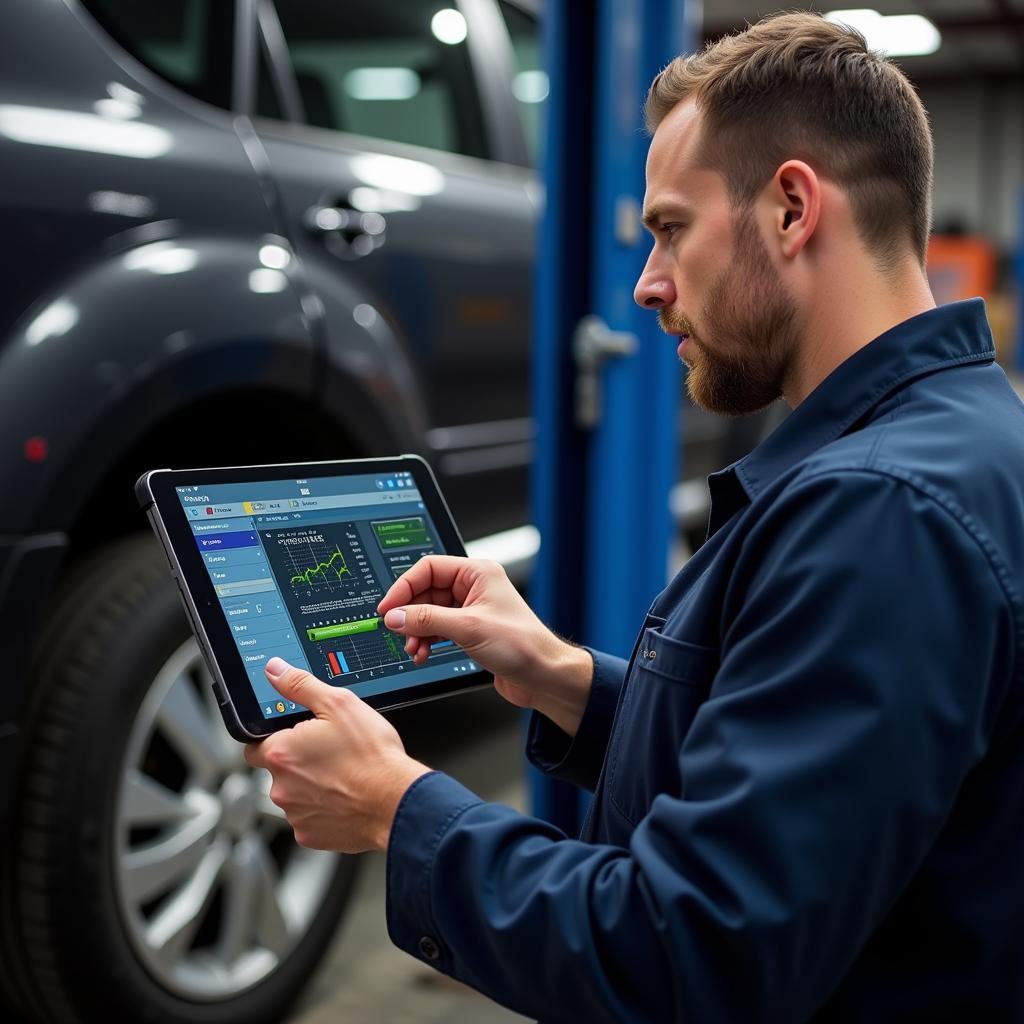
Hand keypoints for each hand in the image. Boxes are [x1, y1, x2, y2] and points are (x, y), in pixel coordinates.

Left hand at [244, 658, 429, 852]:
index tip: (298, 737)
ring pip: (295, 795)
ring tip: (343, 774)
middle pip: (278, 771)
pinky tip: (345, 796)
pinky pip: (310, 818)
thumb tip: (275, 671)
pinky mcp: (310, 835)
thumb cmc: (372, 756)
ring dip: (312, 786)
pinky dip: (324, 809)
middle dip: (299, 762)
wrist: (396, 801)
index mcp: (281, 752)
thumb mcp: (339, 704)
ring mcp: (295, 814)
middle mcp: (281, 787)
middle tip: (330, 753)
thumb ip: (300, 685)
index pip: (254, 745)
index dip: (276, 738)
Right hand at [376, 556, 593, 735]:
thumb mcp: (468, 628)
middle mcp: (474, 587)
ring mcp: (472, 609)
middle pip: (426, 592)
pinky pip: (438, 629)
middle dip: (410, 614)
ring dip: (417, 631)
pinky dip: (427, 640)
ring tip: (414, 648)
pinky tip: (423, 653)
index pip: (429, 568)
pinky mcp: (470, 630)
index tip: (388, 607)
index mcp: (477, 573)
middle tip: (399, 632)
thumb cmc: (523, 645)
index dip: (404, 587)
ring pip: (430, 613)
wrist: (543, 676)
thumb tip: (395, 616)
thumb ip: (427, 620)